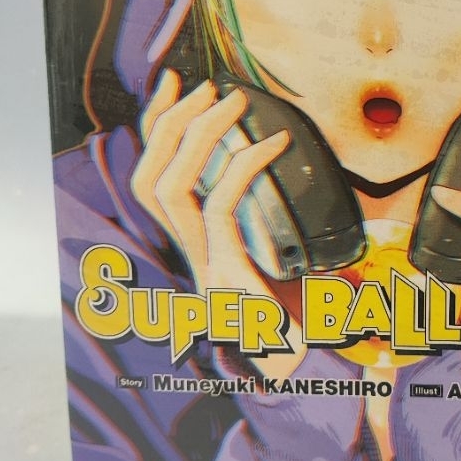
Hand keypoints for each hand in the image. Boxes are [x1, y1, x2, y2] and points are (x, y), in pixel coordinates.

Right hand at [130, 70, 304, 376]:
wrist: (311, 376)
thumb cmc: (304, 316)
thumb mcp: (290, 257)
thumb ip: (282, 219)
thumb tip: (295, 165)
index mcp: (197, 248)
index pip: (155, 181)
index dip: (156, 130)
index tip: (174, 86)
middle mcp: (190, 256)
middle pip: (149, 180)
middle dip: (169, 123)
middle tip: (203, 84)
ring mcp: (205, 268)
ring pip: (171, 190)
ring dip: (198, 136)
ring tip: (232, 99)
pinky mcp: (228, 277)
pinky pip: (220, 209)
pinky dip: (244, 167)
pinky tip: (274, 144)